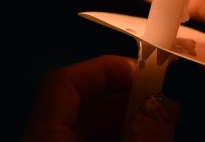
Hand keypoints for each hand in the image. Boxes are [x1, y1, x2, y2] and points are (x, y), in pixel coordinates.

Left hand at [21, 55, 178, 141]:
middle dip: (124, 98)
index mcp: (42, 138)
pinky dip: (119, 140)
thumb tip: (162, 105)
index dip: (104, 69)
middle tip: (163, 102)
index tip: (144, 72)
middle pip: (80, 107)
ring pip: (88, 132)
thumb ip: (144, 137)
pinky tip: (147, 141)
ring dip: (126, 122)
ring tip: (162, 124)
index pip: (63, 83)